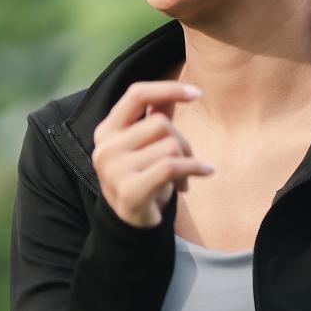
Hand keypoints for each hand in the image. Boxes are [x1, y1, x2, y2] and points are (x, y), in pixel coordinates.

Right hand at [90, 80, 215, 228]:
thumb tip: (175, 92)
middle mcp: (105, 147)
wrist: (130, 222)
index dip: (167, 89)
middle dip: (183, 140)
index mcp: (106, 130)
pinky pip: (172, 167)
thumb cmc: (142, 176)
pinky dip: (194, 168)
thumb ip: (156, 117)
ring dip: (188, 160)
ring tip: (185, 176)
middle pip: (160, 124)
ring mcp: (114, 170)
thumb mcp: (145, 145)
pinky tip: (205, 172)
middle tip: (187, 159)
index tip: (196, 94)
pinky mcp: (130, 190)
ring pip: (170, 146)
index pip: (137, 94)